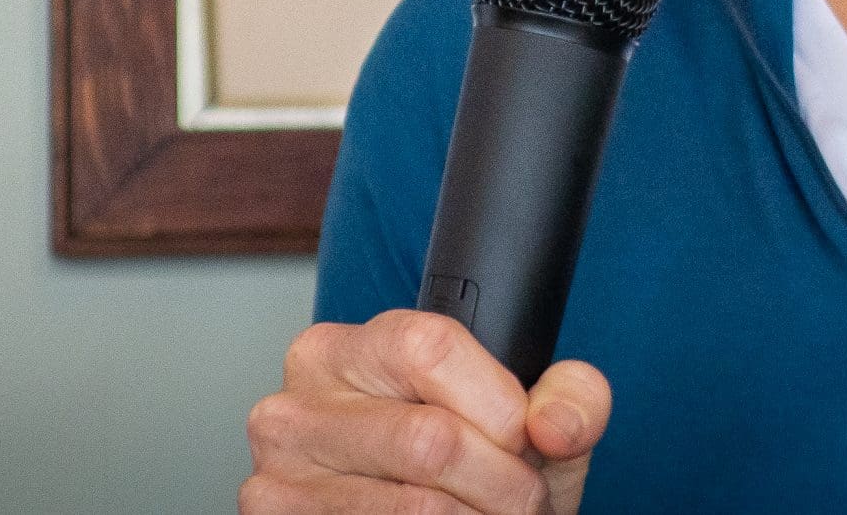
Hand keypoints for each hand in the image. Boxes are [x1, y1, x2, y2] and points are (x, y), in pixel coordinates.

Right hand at [240, 309, 610, 513]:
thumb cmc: (470, 465)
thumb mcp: (526, 421)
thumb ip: (568, 398)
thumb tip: (555, 423)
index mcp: (347, 348)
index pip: (432, 348)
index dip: (499, 405)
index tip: (524, 442)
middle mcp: (296, 404)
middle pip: (430, 438)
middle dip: (503, 484)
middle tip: (523, 500)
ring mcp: (278, 476)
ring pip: (414, 506)